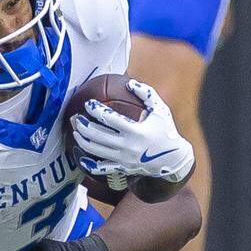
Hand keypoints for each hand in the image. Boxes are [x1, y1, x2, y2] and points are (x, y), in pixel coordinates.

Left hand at [72, 79, 194, 183]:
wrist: (174, 159)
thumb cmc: (166, 131)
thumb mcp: (161, 110)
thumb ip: (146, 94)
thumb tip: (129, 82)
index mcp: (136, 131)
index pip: (109, 119)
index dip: (96, 110)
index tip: (88, 104)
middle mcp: (127, 146)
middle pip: (97, 135)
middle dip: (83, 125)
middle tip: (76, 117)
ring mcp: (123, 159)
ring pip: (95, 150)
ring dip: (82, 140)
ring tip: (76, 131)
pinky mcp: (122, 168)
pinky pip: (101, 168)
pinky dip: (88, 163)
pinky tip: (81, 155)